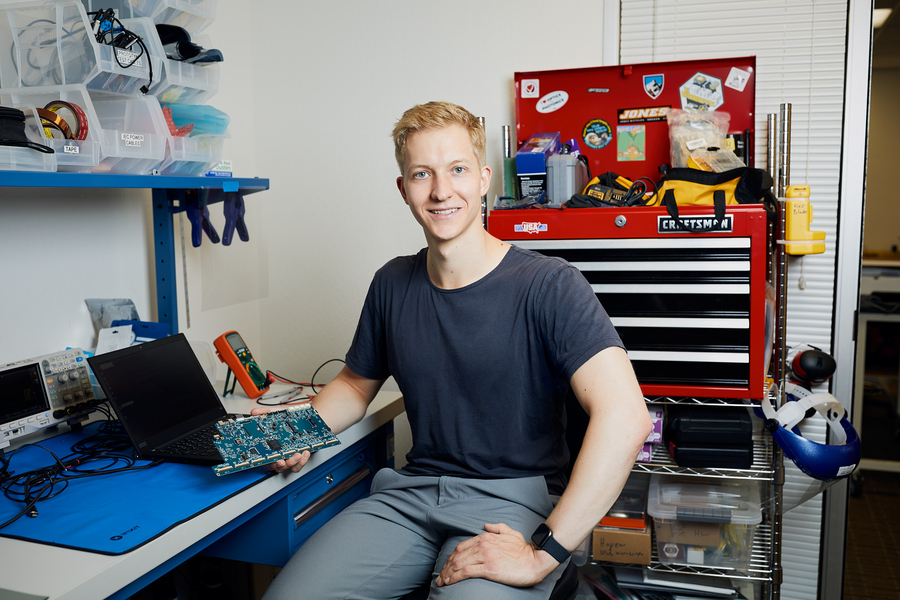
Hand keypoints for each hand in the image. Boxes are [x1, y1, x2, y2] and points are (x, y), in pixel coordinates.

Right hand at [250, 407, 310, 473]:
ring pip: (288, 467)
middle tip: (283, 460)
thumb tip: (255, 412)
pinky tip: (305, 453)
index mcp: (269, 448)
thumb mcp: (276, 415)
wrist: (304, 421)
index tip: (270, 459)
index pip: (264, 459)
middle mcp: (278, 455)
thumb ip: (265, 413)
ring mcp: (289, 458)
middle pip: (276, 466)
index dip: (265, 461)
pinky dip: (303, 461)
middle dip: (280, 464)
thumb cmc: (288, 421)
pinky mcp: (299, 459)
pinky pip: (299, 466)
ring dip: (293, 463)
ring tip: (297, 455)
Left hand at [436, 523, 559, 587]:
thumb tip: (485, 525)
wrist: (535, 560)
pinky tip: (449, 582)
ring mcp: (485, 556)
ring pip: (458, 563)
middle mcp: (483, 545)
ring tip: (441, 581)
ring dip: (447, 573)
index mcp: (486, 537)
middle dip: (446, 567)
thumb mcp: (510, 532)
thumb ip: (497, 527)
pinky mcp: (488, 569)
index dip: (451, 557)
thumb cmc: (524, 549)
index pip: (462, 547)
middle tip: (440, 576)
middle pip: (457, 556)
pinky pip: (465, 572)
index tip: (447, 565)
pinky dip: (454, 577)